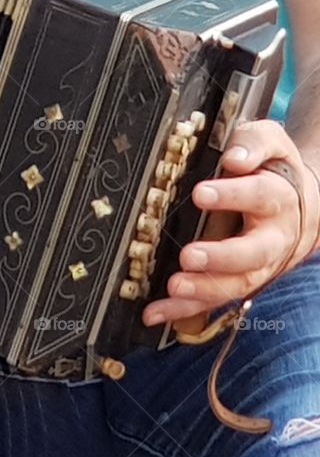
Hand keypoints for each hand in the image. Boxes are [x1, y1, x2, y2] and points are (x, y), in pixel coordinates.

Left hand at [143, 120, 318, 326]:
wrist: (302, 204)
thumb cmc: (273, 170)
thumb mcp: (270, 143)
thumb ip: (254, 143)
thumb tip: (234, 159)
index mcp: (279, 199)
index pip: (260, 196)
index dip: (232, 195)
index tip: (201, 192)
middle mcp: (272, 238)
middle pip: (253, 253)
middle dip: (221, 257)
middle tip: (189, 255)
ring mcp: (257, 266)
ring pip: (236, 284)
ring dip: (204, 289)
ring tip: (175, 286)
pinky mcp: (236, 283)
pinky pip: (211, 301)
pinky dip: (182, 309)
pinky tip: (154, 313)